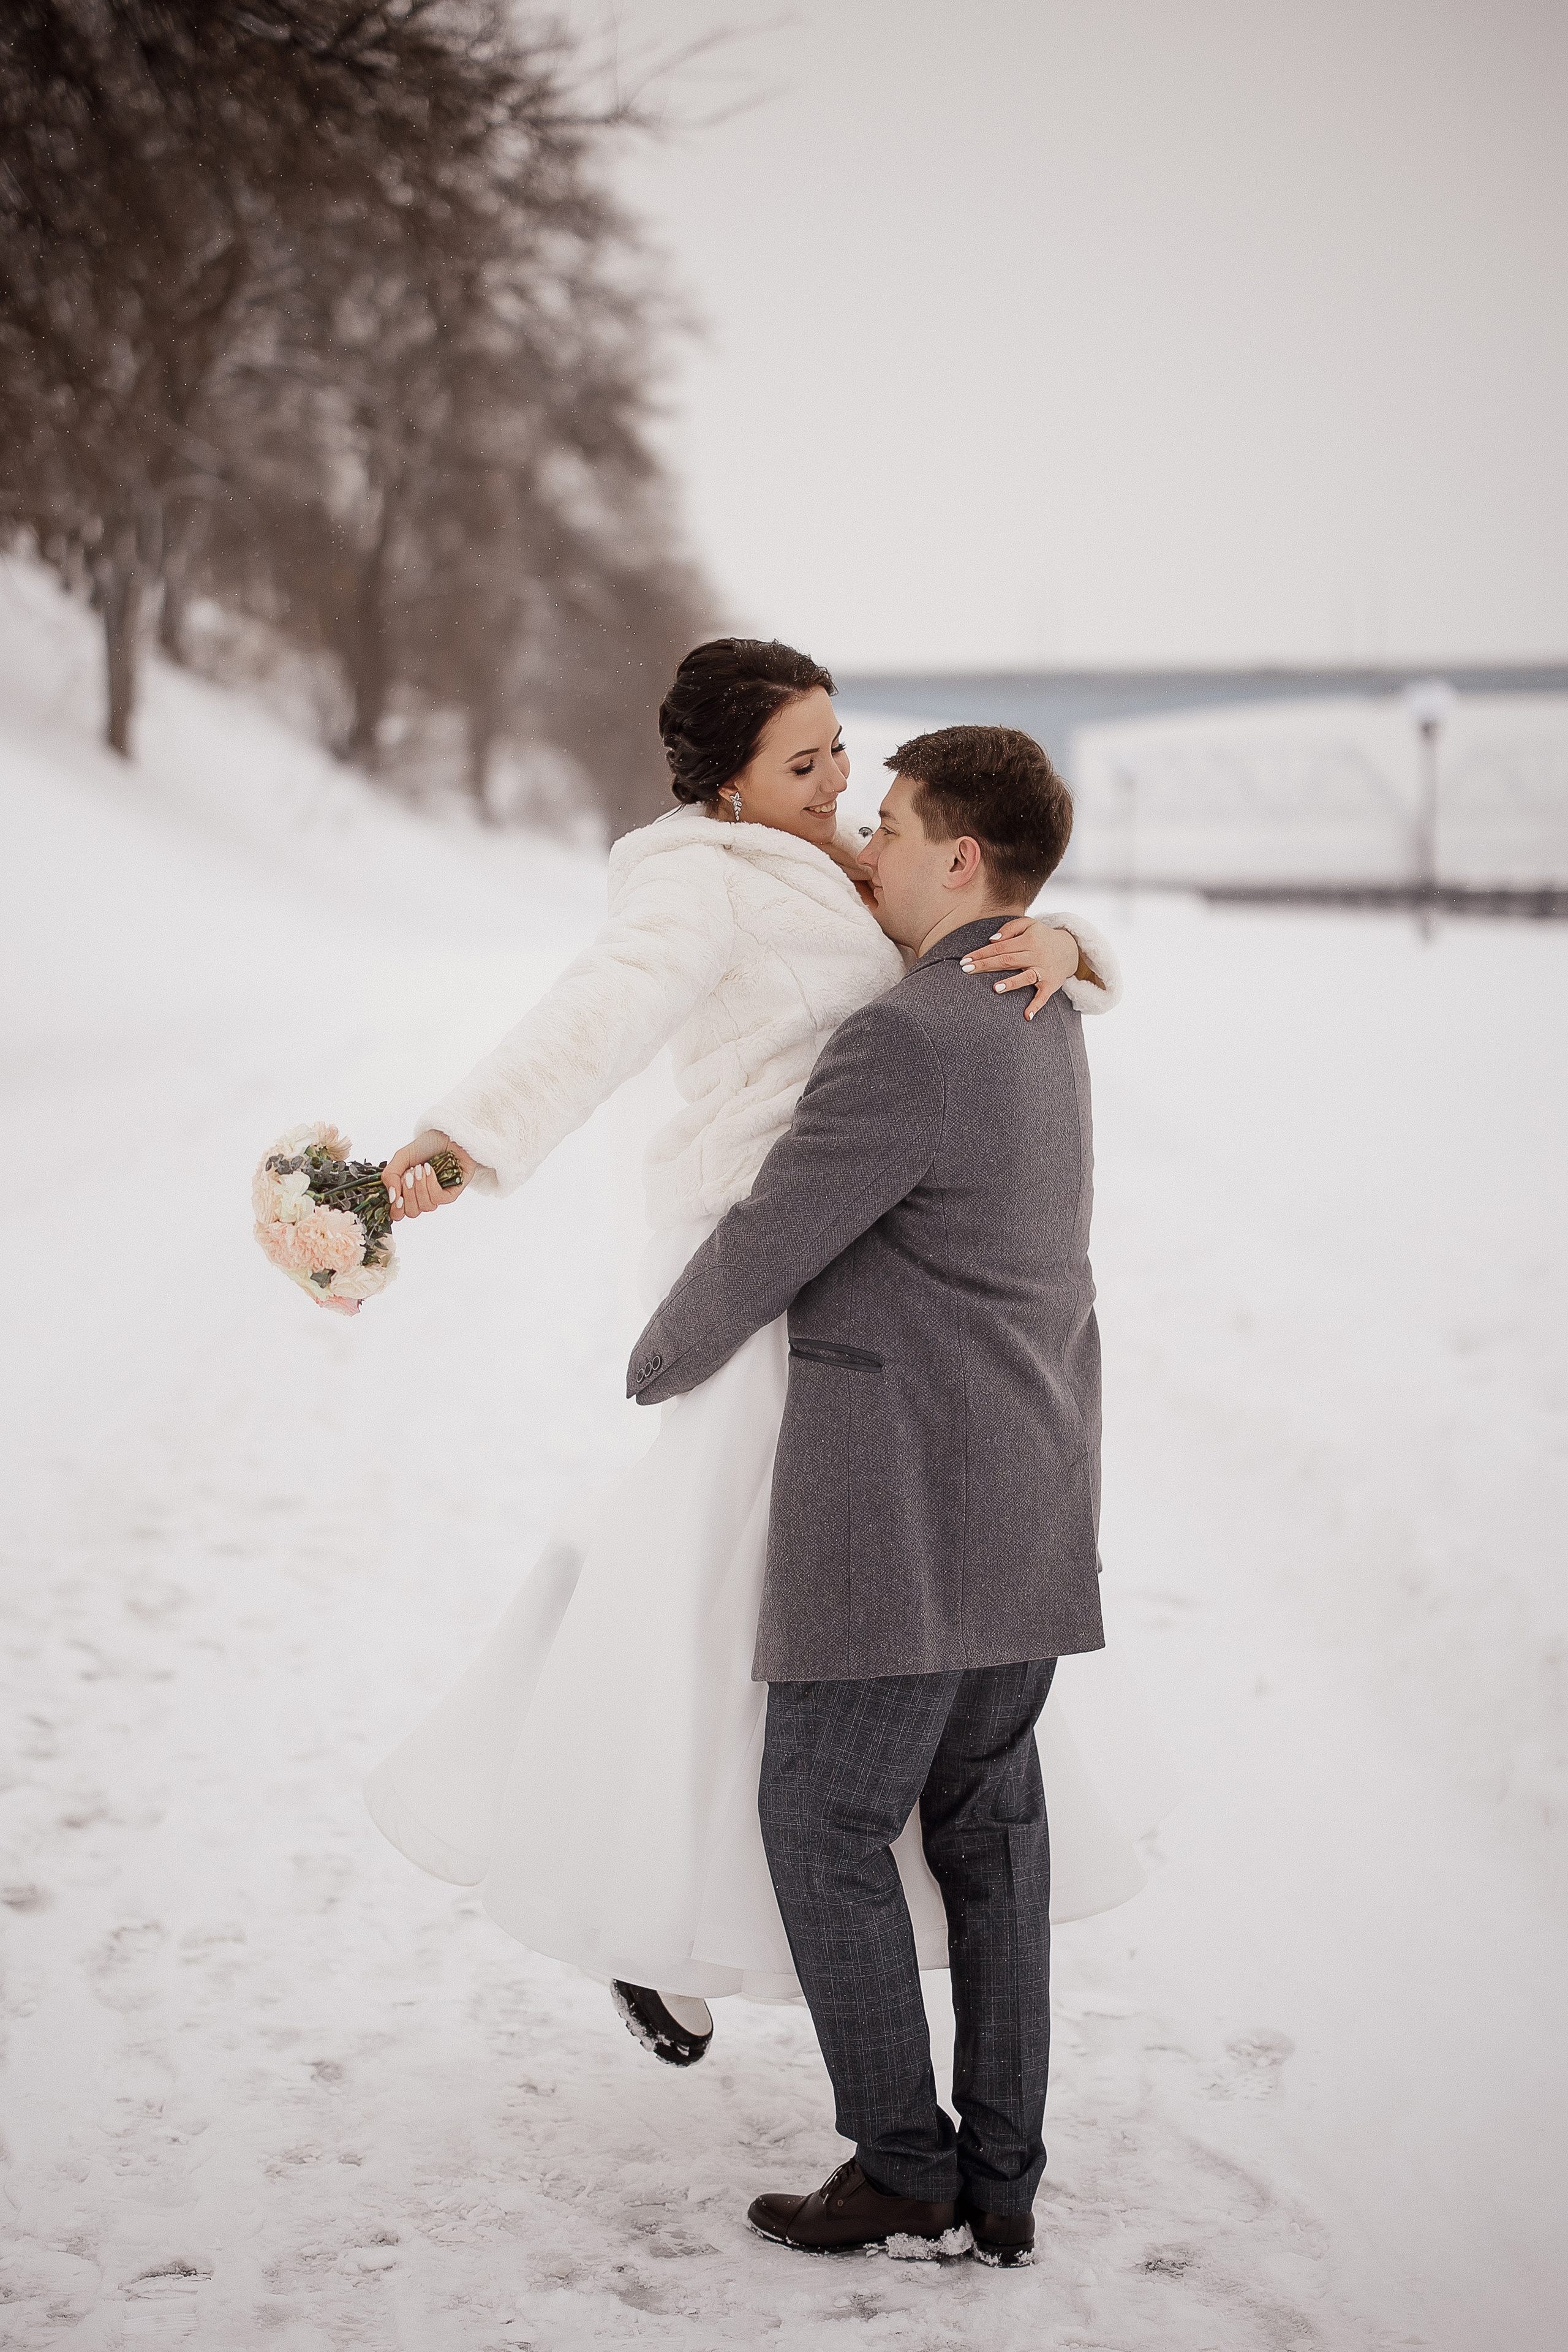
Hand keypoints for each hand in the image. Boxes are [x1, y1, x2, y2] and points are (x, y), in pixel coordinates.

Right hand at [383, 1129, 476, 1220]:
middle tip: (409, 1174)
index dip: (396, 1209)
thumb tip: (391, 1197)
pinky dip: (431, 1183)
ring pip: (425, 1206)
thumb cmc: (426, 1145)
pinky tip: (430, 1169)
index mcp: (407, 1191)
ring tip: (420, 1168)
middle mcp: (421, 1197)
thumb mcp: (401, 1157)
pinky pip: (438, 1198)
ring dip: (420, 1186)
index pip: (398, 1213)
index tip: (396, 1197)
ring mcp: (436, 1196)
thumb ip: (390, 1176)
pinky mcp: (451, 1193)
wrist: (448, 1135)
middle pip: (411, 1212)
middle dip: (408, 1193)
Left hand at [958, 919, 1085, 1017]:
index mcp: (1029, 939)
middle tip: (967, 970)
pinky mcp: (1051, 985)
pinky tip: (1026, 1016)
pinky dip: (1036, 1006)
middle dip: (986, 965)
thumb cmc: (1041, 937)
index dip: (981, 953)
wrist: (1070, 949)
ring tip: (995, 988)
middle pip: (1007, 961)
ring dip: (1011, 983)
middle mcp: (1036, 955)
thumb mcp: (1028, 924)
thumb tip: (992, 941)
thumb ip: (1009, 929)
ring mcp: (1044, 971)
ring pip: (1025, 977)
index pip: (1000, 947)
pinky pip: (1043, 997)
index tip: (965, 960)